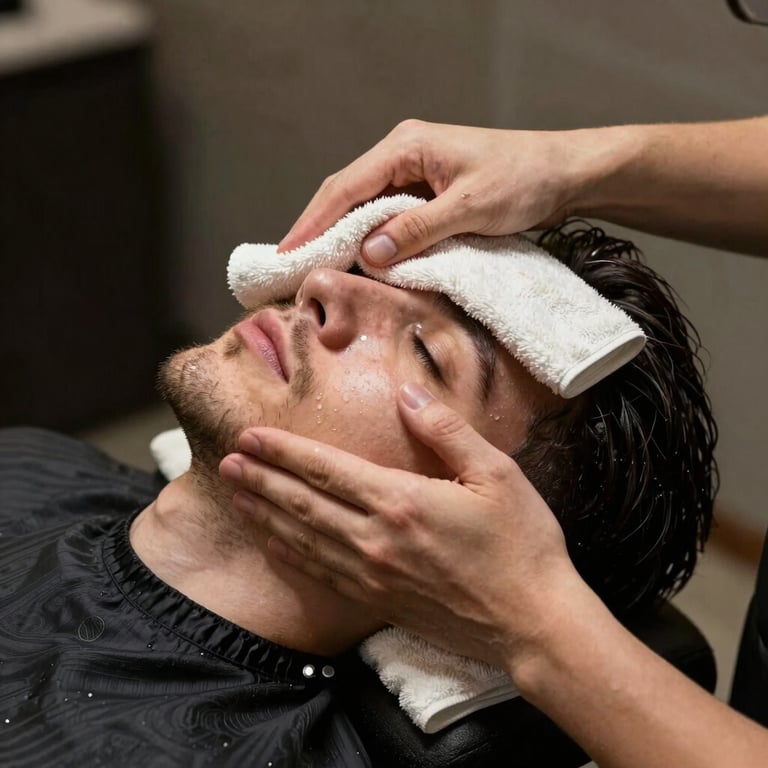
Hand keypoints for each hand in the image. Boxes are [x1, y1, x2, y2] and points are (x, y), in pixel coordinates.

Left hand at [219, 382, 581, 667]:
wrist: (533, 623)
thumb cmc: (521, 545)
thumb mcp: (496, 474)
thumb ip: (446, 430)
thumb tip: (406, 395)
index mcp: (401, 501)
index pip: (326, 469)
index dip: (284, 451)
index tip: (252, 436)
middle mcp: (376, 539)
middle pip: (303, 504)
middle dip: (262, 479)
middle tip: (228, 461)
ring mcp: (373, 574)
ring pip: (303, 540)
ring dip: (266, 515)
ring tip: (237, 496)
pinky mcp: (378, 601)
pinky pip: (320, 575)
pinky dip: (289, 556)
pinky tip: (272, 544)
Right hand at [278, 119, 586, 264]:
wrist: (562, 174)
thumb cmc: (523, 180)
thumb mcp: (470, 207)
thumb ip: (418, 229)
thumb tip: (369, 253)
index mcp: (406, 147)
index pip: (346, 187)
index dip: (313, 222)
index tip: (288, 252)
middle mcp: (402, 154)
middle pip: (346, 194)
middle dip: (318, 228)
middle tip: (291, 265)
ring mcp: (413, 171)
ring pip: (364, 206)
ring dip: (341, 235)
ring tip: (314, 266)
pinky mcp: (425, 191)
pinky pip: (386, 214)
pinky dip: (369, 237)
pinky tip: (357, 259)